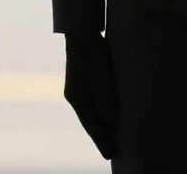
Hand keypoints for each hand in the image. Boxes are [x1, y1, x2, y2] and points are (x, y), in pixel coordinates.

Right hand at [63, 32, 117, 159]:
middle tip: (111, 152)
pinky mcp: (83, 81)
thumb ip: (105, 99)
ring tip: (110, 138)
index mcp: (78, 98)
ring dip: (100, 125)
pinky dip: (100, 112)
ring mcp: (78, 89)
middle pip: (89, 121)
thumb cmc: (92, 53)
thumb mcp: (101, 76)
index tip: (110, 155)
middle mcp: (75, 96)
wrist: (82, 32)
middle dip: (100, 136)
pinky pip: (92, 103)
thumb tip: (109, 121)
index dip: (101, 140)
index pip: (91, 125)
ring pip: (91, 112)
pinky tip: (106, 114)